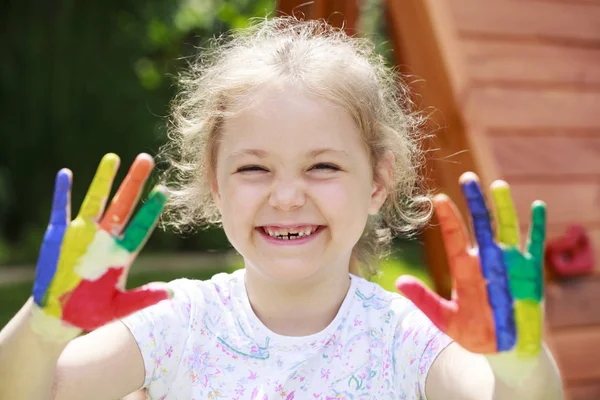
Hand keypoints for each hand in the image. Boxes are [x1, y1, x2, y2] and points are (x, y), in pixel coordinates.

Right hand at [30, 153, 171, 341]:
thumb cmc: (93, 311)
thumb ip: (143, 298)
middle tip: (146, 159)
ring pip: (96, 201)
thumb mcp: (120, 307)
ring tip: (113, 158)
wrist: (59, 315)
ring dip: (103, 180)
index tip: (164, 191)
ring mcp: (83, 234)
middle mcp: (106, 238)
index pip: (141, 226)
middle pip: (123, 205)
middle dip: (134, 183)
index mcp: (122, 253)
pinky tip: (66, 174)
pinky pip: (61, 210)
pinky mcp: (59, 237)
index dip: (151, 210)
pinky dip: (62, 194)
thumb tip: (173, 293)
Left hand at [396, 172, 545, 358]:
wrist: (502, 348)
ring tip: (498, 185)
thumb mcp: (444, 319)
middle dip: (475, 201)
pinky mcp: (530, 272)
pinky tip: (537, 206)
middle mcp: (486, 259)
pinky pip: (534, 245)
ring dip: (503, 207)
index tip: (439, 198)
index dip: (448, 219)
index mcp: (464, 268)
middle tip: (468, 177)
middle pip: (480, 224)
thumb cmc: (472, 331)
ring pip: (506, 228)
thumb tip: (398, 283)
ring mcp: (509, 263)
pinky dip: (537, 226)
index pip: (454, 237)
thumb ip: (424, 300)